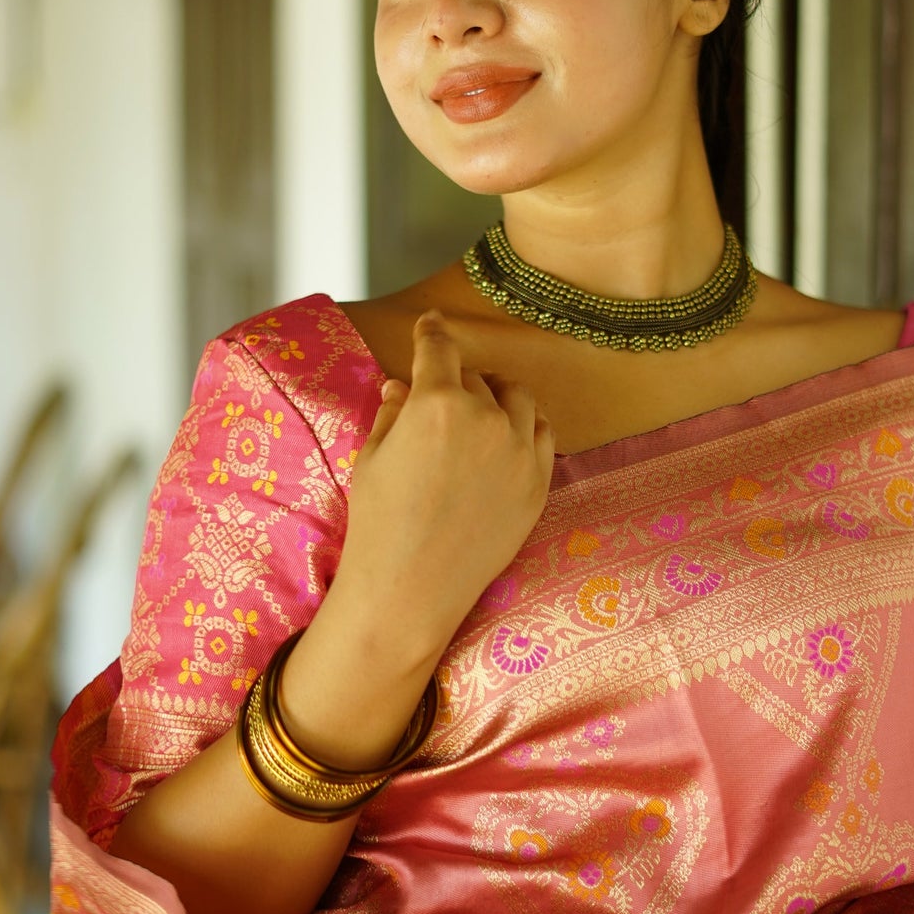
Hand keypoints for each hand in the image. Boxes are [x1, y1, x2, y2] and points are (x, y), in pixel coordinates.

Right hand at [330, 310, 555, 662]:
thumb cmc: (378, 524)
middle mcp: (486, 419)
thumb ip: (392, 412)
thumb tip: (402, 386)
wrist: (410, 590)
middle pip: (475, 377)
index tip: (431, 324)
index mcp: (437, 404)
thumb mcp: (371, 458)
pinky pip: (542, 434)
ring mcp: (519, 452)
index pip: (439, 349)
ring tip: (478, 413)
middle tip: (437, 403)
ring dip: (495, 397)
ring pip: (516, 398)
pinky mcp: (538, 483)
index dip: (432, 333)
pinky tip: (506, 438)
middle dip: (455, 383)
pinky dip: (525, 427)